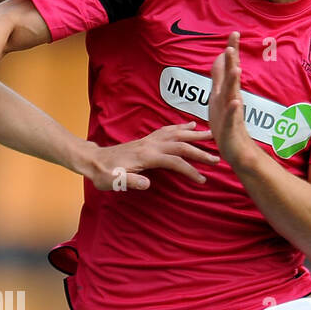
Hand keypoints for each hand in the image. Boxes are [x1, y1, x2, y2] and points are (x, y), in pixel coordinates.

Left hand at [84, 121, 214, 190]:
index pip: (174, 161)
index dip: (190, 170)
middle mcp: (150, 144)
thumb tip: (148, 183)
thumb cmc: (104, 174)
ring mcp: (148, 140)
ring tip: (211, 134)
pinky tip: (189, 126)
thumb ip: (130, 181)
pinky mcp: (146, 139)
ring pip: (176, 133)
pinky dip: (180, 127)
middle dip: (200, 151)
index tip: (202, 179)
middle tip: (217, 158)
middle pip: (180, 145)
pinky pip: (167, 130)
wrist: (93, 161)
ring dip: (194, 134)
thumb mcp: (114, 182)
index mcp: (146, 155)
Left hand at [209, 32, 252, 167]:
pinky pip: (231, 118)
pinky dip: (234, 110)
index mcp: (226, 92)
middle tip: (233, 41)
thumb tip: (220, 58)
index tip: (234, 33)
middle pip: (231, 76)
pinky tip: (236, 102)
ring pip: (232, 95)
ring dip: (233, 81)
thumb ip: (220, 78)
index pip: (228, 68)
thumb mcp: (219, 97)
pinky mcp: (230, 128)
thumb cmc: (227, 124)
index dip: (231, 51)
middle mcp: (230, 99)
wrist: (236, 151)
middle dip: (232, 59)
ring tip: (236, 67)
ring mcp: (231, 113)